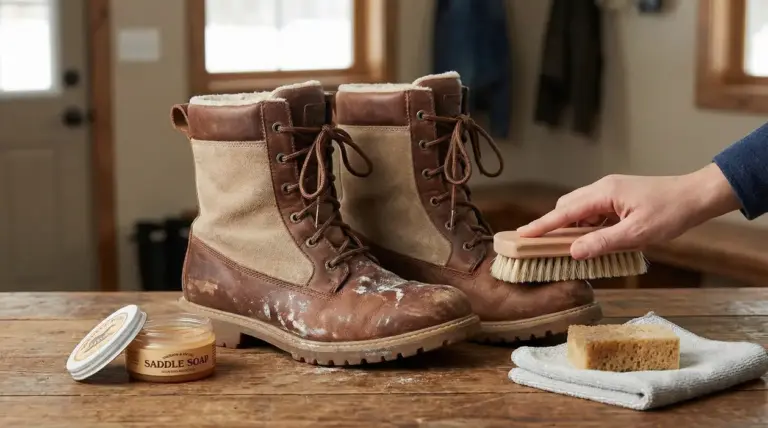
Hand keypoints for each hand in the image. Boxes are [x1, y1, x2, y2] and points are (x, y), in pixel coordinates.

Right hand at [516, 164, 741, 259]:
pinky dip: (589, 226)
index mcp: (604, 193)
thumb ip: (602, 242)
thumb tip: (573, 251)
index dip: (542, 225)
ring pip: (580, 210)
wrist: (696, 196)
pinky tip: (596, 240)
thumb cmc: (671, 213)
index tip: (521, 234)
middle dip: (554, 226)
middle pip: (567, 207)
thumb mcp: (636, 233)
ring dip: (574, 228)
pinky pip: (594, 212)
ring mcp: (610, 192)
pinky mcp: (618, 198)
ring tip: (573, 248)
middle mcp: (602, 188)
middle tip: (542, 246)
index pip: (564, 211)